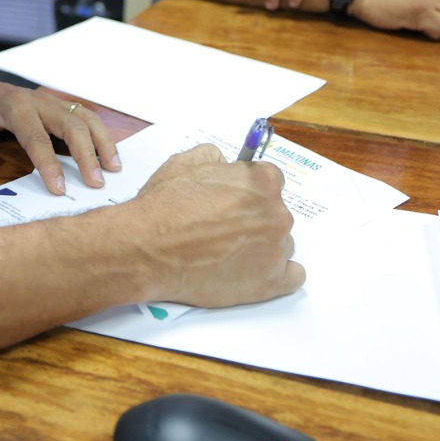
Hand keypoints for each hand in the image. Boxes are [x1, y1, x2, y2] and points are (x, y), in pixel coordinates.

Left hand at [0, 78, 121, 205]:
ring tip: (115, 169)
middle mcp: (34, 99)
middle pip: (69, 124)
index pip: (34, 137)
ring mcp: (48, 100)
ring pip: (83, 117)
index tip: (60, 189)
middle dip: (86, 153)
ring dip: (101, 141)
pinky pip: (84, 116)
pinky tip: (110, 156)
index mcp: (10, 106)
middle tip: (98, 183)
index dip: (48, 164)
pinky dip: (100, 134)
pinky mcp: (55, 106)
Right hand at [126, 144, 305, 306]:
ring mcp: (276, 250)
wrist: (147, 249)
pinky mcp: (270, 283)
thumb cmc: (164, 207)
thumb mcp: (185, 163)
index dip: (248, 192)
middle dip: (254, 220)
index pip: (269, 182)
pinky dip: (279, 274)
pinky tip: (257, 272)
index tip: (234, 202)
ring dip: (261, 247)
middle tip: (224, 230)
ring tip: (228, 254)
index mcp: (262, 181)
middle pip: (275, 214)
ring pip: (279, 245)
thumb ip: (215, 157)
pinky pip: (292, 277)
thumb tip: (226, 164)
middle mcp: (277, 213)